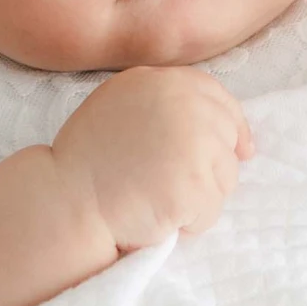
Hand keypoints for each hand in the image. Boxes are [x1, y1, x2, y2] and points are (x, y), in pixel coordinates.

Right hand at [51, 67, 254, 250]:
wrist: (66, 202)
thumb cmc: (87, 163)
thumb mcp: (120, 107)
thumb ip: (164, 104)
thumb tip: (221, 128)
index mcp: (160, 82)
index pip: (217, 97)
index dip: (233, 125)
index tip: (240, 149)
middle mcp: (181, 104)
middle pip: (227, 137)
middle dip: (213, 167)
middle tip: (175, 186)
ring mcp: (190, 143)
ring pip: (225, 178)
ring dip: (200, 198)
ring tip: (158, 200)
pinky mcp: (193, 184)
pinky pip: (211, 212)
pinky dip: (190, 223)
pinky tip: (158, 217)